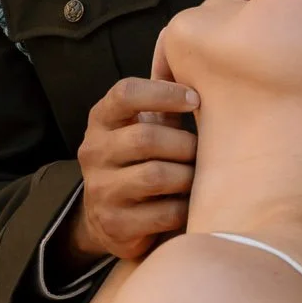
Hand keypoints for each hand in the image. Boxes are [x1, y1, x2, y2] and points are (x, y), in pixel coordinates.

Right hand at [64, 75, 197, 269]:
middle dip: (184, 145)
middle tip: (201, 152)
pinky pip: (164, 213)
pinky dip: (185, 207)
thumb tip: (207, 78)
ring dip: (187, 176)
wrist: (109, 219)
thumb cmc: (139, 162)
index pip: (125, 94)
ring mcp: (101, 191)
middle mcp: (94, 153)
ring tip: (196, 178)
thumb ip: (164, 106)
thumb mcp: (143, 128)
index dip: (163, 93)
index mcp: (101, 121)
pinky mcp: (116, 225)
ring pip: (155, 176)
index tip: (195, 100)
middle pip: (145, 138)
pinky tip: (188, 204)